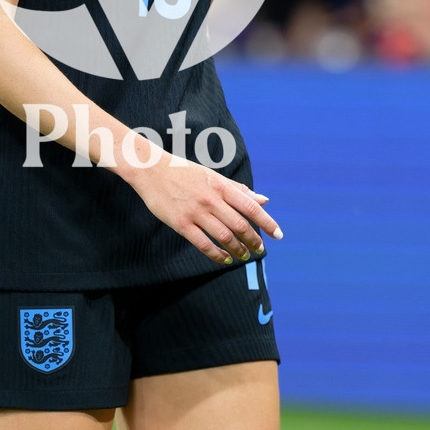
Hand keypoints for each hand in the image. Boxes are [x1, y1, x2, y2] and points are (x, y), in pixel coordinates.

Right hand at [123, 140, 282, 265]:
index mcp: (221, 186)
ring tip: (244, 255)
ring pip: (224, 236)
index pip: (250, 206)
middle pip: (240, 224)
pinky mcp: (181, 223)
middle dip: (254, 240)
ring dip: (238, 249)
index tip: (278, 235)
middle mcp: (211, 199)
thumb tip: (264, 200)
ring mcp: (196, 212)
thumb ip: (238, 190)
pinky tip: (224, 259)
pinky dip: (217, 254)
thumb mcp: (213, 176)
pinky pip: (203, 244)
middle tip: (260, 249)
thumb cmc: (184, 172)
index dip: (267, 222)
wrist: (151, 170)